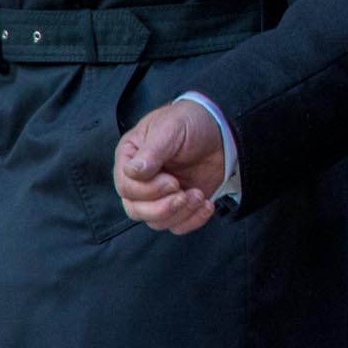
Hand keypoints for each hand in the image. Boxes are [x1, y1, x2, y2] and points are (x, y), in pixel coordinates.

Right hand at [114, 101, 224, 234]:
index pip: (126, 187)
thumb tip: (133, 171)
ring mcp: (159, 195)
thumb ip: (152, 151)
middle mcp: (140, 180)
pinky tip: (206, 205)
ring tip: (198, 195)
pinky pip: (177, 225)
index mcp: (130, 158)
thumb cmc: (191, 122)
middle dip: (162, 207)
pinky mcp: (179, 204)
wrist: (221, 131)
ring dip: (179, 213)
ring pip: (156, 221)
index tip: (172, 181)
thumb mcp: (171, 128)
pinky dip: (192, 220)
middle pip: (136, 210)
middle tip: (184, 193)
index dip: (147, 190)